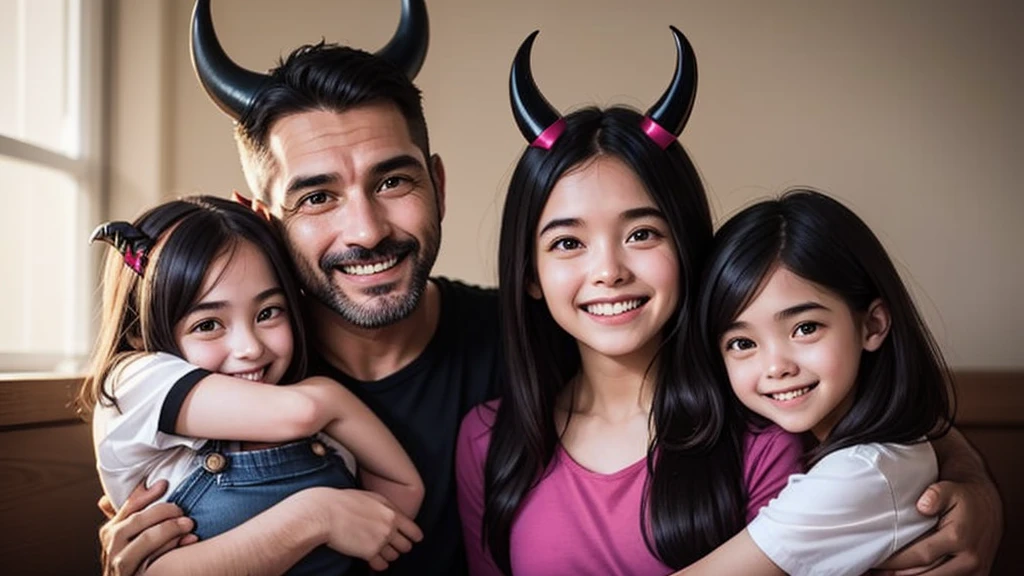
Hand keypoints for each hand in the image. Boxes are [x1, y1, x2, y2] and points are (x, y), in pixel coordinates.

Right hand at [99, 480, 197, 575]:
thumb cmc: (139, 559)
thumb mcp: (134, 536)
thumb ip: (138, 513)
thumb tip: (154, 483)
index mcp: (110, 533)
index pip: (128, 507)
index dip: (146, 494)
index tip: (164, 483)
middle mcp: (110, 549)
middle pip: (134, 522)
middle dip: (160, 512)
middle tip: (181, 509)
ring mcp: (120, 567)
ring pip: (143, 541)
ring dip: (169, 528)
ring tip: (189, 523)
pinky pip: (152, 561)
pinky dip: (172, 547)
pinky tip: (189, 540)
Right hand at [311, 488, 422, 571]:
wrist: (324, 512)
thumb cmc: (340, 502)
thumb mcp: (368, 497)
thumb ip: (382, 508)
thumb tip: (389, 516)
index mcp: (390, 510)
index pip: (412, 529)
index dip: (413, 536)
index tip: (413, 540)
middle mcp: (389, 525)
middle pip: (406, 545)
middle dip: (398, 547)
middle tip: (390, 546)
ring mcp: (381, 539)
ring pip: (394, 556)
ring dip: (387, 556)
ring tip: (377, 552)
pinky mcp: (370, 552)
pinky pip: (382, 565)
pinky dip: (377, 565)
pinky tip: (371, 560)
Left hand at [874, 479, 1002, 574]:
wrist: (988, 506)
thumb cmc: (963, 498)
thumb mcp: (949, 489)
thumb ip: (935, 494)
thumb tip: (923, 505)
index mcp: (958, 538)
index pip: (920, 555)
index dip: (896, 560)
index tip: (876, 559)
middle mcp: (969, 559)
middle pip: (926, 575)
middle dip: (898, 575)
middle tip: (875, 571)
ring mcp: (975, 571)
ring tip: (885, 574)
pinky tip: (906, 574)